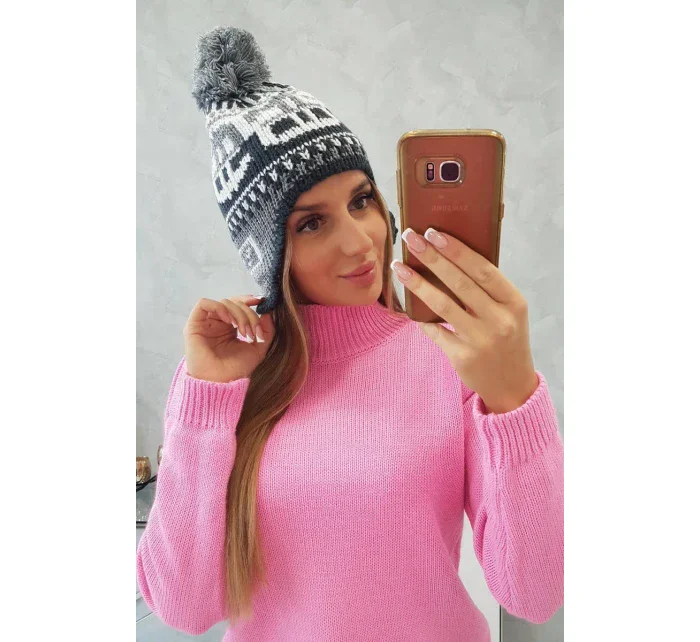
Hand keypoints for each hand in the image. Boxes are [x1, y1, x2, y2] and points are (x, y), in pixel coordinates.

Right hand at [183, 295, 275, 382]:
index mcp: (230, 327)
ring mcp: (206, 323)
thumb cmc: (236, 369)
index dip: (249, 300)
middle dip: (248, 314)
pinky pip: (203, 304)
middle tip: (253, 331)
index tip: (262, 302)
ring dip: (238, 314)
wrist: (221, 383)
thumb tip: (268, 311)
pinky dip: (219, 307)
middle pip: (234, 303)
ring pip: (223, 302)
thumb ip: (266, 330)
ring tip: (244, 332)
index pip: (238, 304)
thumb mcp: (258, 348)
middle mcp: (217, 323)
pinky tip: (229, 321)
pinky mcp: (194, 325)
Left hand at [393, 227, 538, 413]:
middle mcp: (499, 320)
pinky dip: (420, 316)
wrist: (512, 386)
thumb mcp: (510, 313)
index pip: (483, 269)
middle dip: (432, 257)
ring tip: (399, 266)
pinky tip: (407, 303)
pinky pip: (435, 330)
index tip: (434, 233)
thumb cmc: (507, 340)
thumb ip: (488, 290)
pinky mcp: (462, 356)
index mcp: (514, 302)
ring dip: (417, 283)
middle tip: (411, 238)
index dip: (457, 250)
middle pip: (460, 282)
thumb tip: (451, 257)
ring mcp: (480, 340)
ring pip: (442, 304)